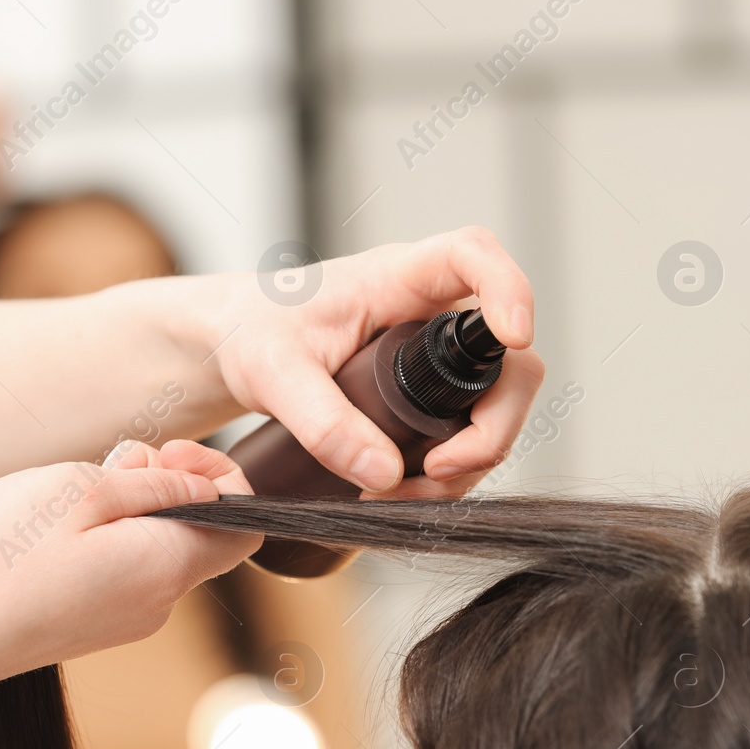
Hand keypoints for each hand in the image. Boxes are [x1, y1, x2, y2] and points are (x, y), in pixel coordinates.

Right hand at [0, 440, 258, 703]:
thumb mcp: (83, 489)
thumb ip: (157, 483)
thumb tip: (201, 485)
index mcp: (169, 566)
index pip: (247, 527)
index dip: (226, 480)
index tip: (174, 452)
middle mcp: (159, 603)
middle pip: (199, 532)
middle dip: (170, 483)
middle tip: (117, 461)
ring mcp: (124, 621)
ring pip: (155, 547)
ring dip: (130, 506)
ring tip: (73, 489)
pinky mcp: (89, 627)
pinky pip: (121, 569)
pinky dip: (103, 535)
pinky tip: (52, 524)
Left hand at [212, 226, 545, 497]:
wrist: (236, 346)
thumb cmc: (253, 332)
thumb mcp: (275, 375)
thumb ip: (323, 423)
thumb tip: (385, 475)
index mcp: (396, 277)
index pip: (472, 256)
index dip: (509, 289)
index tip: (513, 336)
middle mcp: (433, 311)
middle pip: (510, 357)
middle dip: (494, 424)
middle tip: (441, 469)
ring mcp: (440, 354)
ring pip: (499, 404)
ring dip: (472, 459)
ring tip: (403, 493)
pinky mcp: (435, 391)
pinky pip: (472, 430)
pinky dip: (453, 469)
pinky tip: (404, 488)